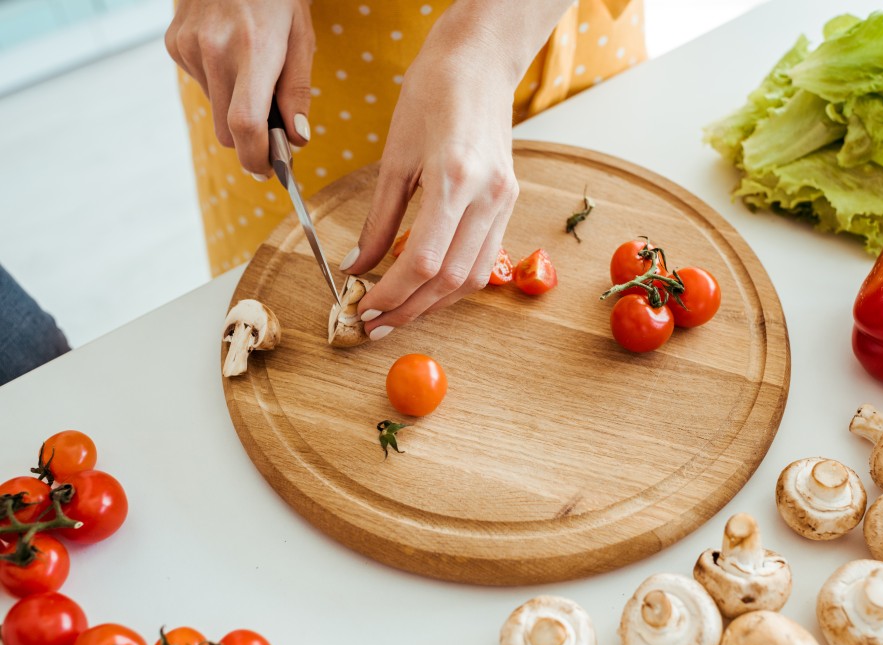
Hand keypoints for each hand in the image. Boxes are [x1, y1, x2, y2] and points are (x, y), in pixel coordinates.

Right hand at [165, 0, 313, 176]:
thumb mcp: (301, 37)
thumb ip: (298, 91)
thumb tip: (297, 139)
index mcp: (253, 51)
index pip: (246, 124)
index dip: (257, 158)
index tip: (269, 170)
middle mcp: (214, 50)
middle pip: (227, 130)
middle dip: (249, 140)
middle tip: (272, 130)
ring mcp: (188, 47)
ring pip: (214, 110)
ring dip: (234, 106)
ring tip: (251, 70)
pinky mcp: (173, 43)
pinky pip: (200, 84)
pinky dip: (218, 82)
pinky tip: (229, 52)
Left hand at [342, 1, 570, 338]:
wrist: (479, 64)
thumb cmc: (431, 96)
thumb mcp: (394, 158)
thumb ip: (378, 220)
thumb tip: (356, 267)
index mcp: (454, 179)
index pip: (422, 260)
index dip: (391, 294)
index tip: (364, 308)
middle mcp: (487, 196)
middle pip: (449, 279)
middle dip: (409, 309)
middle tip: (375, 325)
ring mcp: (504, 202)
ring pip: (472, 278)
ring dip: (433, 304)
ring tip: (398, 314)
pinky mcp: (509, 203)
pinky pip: (484, 260)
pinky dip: (453, 283)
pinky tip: (427, 288)